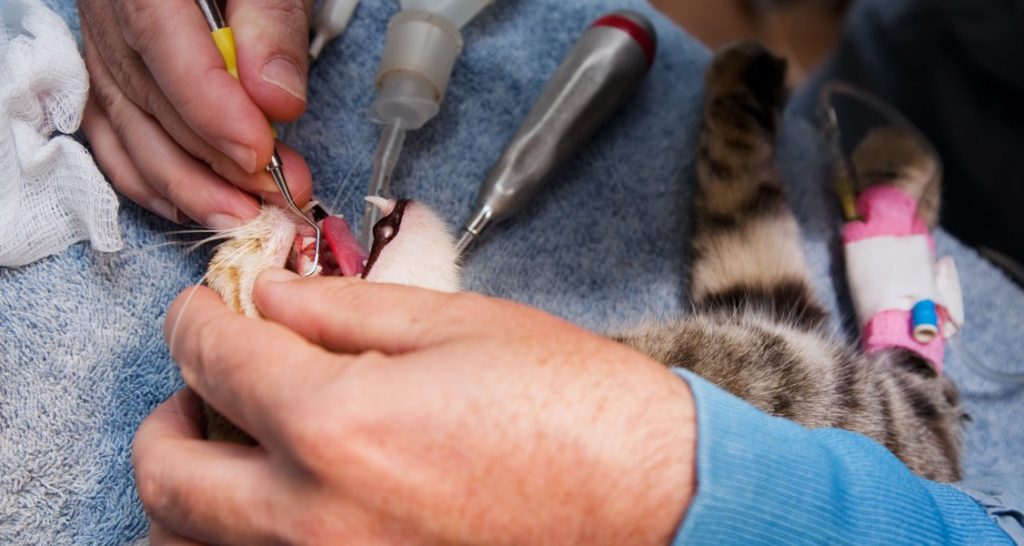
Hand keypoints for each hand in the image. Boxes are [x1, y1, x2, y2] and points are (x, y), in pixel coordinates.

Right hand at [78, 0, 314, 228]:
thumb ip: (271, 22)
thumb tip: (276, 102)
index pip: (162, 44)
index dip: (210, 109)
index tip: (259, 151)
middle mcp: (105, 13)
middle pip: (150, 98)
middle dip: (217, 160)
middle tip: (279, 194)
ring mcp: (99, 48)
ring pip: (130, 130)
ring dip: (188, 186)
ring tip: (243, 216)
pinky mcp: (107, 76)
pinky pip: (113, 137)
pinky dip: (149, 180)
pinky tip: (190, 207)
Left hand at [135, 270, 696, 544]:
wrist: (651, 499)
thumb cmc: (574, 410)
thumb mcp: (457, 326)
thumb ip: (342, 311)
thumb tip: (270, 299)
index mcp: (336, 425)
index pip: (213, 358)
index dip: (193, 318)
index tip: (201, 308)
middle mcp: (314, 519)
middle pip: (167, 475)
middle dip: (167, 410)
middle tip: (203, 380)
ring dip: (187, 493)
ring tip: (231, 451)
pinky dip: (238, 538)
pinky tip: (282, 500)